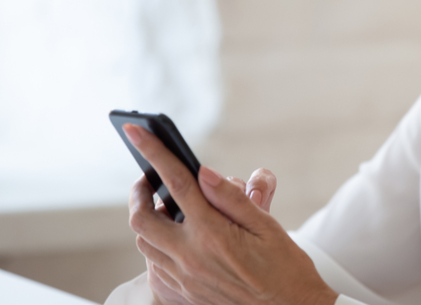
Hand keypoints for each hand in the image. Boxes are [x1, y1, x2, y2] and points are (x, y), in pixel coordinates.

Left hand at [125, 124, 337, 304]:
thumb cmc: (283, 265)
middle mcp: (190, 257)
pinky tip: (178, 241)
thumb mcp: (266, 225)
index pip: (175, 182)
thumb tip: (201, 171)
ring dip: (148, 222)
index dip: (153, 152)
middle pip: (142, 218)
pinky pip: (153, 267)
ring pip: (143, 244)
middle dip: (140, 192)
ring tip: (168, 210)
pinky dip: (157, 248)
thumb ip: (230, 196)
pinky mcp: (181, 295)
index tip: (136, 131)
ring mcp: (182, 279)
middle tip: (150, 180)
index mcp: (212, 233)